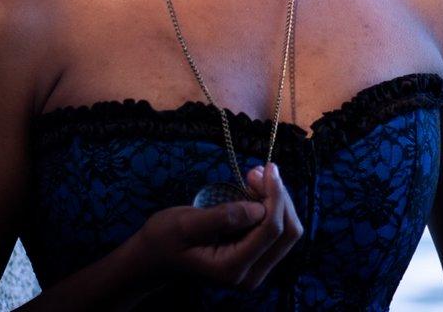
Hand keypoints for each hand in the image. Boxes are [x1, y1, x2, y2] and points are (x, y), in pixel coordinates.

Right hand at [134, 163, 304, 291]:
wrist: (155, 257)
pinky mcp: (255, 259)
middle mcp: (250, 275)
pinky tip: (254, 189)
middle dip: (279, 197)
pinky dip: (271, 206)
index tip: (266, 168)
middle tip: (257, 170)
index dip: (275, 196)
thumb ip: (223, 217)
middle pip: (288, 233)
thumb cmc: (165, 239)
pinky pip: (276, 231)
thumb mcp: (187, 224)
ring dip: (277, 199)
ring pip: (287, 231)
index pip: (271, 231)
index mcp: (232, 268)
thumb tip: (260, 208)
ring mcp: (255, 269)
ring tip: (254, 176)